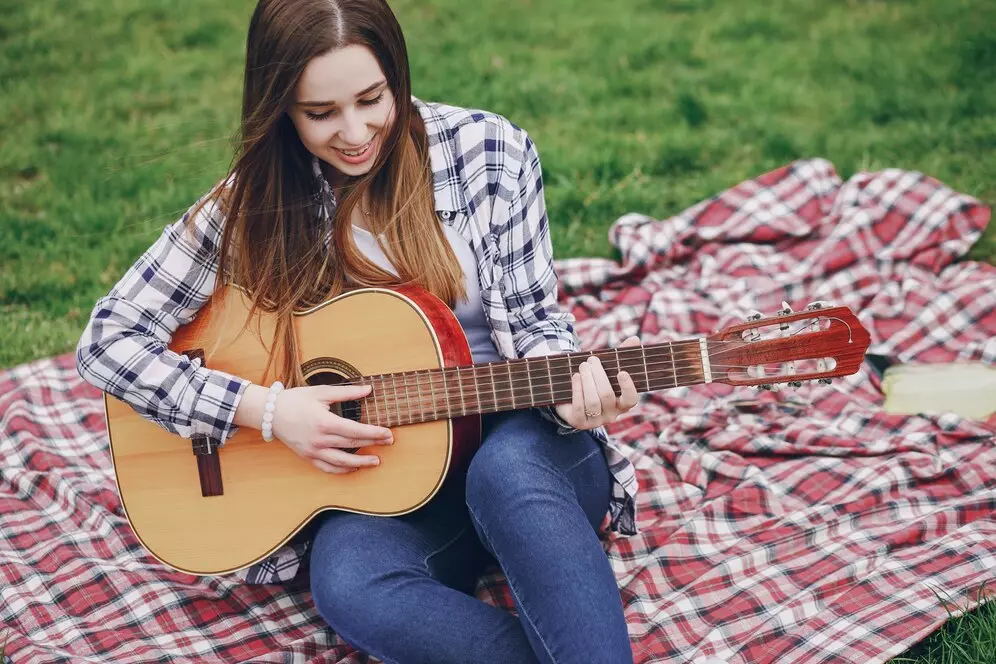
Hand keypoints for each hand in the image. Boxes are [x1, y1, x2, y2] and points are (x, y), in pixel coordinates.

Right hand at [271, 384, 392, 473]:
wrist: (270, 413)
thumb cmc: (295, 400)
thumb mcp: (321, 392)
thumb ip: (347, 392)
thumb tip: (368, 389)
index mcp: (324, 422)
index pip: (355, 430)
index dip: (374, 433)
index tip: (388, 433)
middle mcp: (319, 440)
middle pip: (352, 445)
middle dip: (373, 444)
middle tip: (389, 442)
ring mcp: (313, 451)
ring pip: (341, 461)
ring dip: (361, 463)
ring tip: (376, 461)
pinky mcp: (307, 457)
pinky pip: (327, 468)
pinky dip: (342, 470)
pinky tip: (353, 467)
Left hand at [553, 336, 641, 429]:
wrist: (569, 396)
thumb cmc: (593, 381)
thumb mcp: (606, 369)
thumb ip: (620, 356)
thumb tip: (635, 339)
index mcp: (622, 403)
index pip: (631, 400)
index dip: (627, 387)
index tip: (621, 372)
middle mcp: (611, 414)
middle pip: (607, 395)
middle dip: (598, 375)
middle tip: (591, 360)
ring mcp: (595, 421)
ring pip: (593, 402)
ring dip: (587, 381)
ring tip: (583, 366)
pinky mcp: (579, 422)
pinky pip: (579, 407)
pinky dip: (577, 390)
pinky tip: (576, 377)